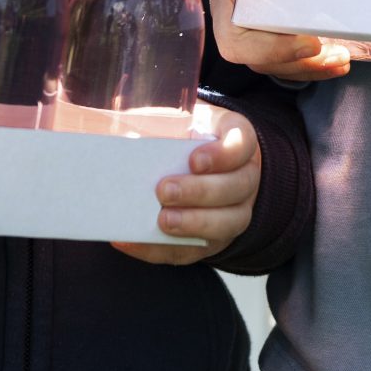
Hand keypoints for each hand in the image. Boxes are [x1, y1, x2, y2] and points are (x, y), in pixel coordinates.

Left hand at [113, 110, 261, 265]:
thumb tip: (125, 137)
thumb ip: (157, 125)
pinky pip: (196, 249)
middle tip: (164, 191)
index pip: (242, 144)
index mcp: (236, 139)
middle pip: (237, 187)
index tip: (194, 161)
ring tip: (162, 221)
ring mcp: (236, 211)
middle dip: (201, 192)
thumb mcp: (176, 121)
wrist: (192, 164)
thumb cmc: (181, 137)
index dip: (223, 155)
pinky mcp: (214, 239)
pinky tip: (136, 241)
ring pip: (228, 222)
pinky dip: (165, 248)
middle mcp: (245, 176)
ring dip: (194, 224)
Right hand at [189, 0, 355, 81]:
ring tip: (335, 56)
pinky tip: (339, 61)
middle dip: (267, 48)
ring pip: (259, 59)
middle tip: (308, 41)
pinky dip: (311, 69)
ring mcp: (250, 21)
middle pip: (229, 36)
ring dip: (296, 65)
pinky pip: (282, 64)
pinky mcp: (275, 38)